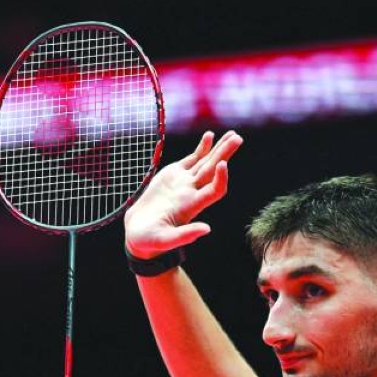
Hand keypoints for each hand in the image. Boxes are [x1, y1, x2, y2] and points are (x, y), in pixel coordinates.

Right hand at [124, 130, 242, 258]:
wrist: (139, 234)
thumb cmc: (149, 241)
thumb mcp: (164, 240)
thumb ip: (185, 235)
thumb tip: (207, 229)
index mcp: (191, 207)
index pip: (214, 190)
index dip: (221, 178)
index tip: (223, 164)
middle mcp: (192, 193)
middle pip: (214, 171)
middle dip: (225, 154)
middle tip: (237, 139)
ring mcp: (184, 183)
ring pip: (206, 163)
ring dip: (219, 149)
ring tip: (233, 134)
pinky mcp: (174, 175)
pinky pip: (192, 160)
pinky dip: (202, 148)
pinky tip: (210, 136)